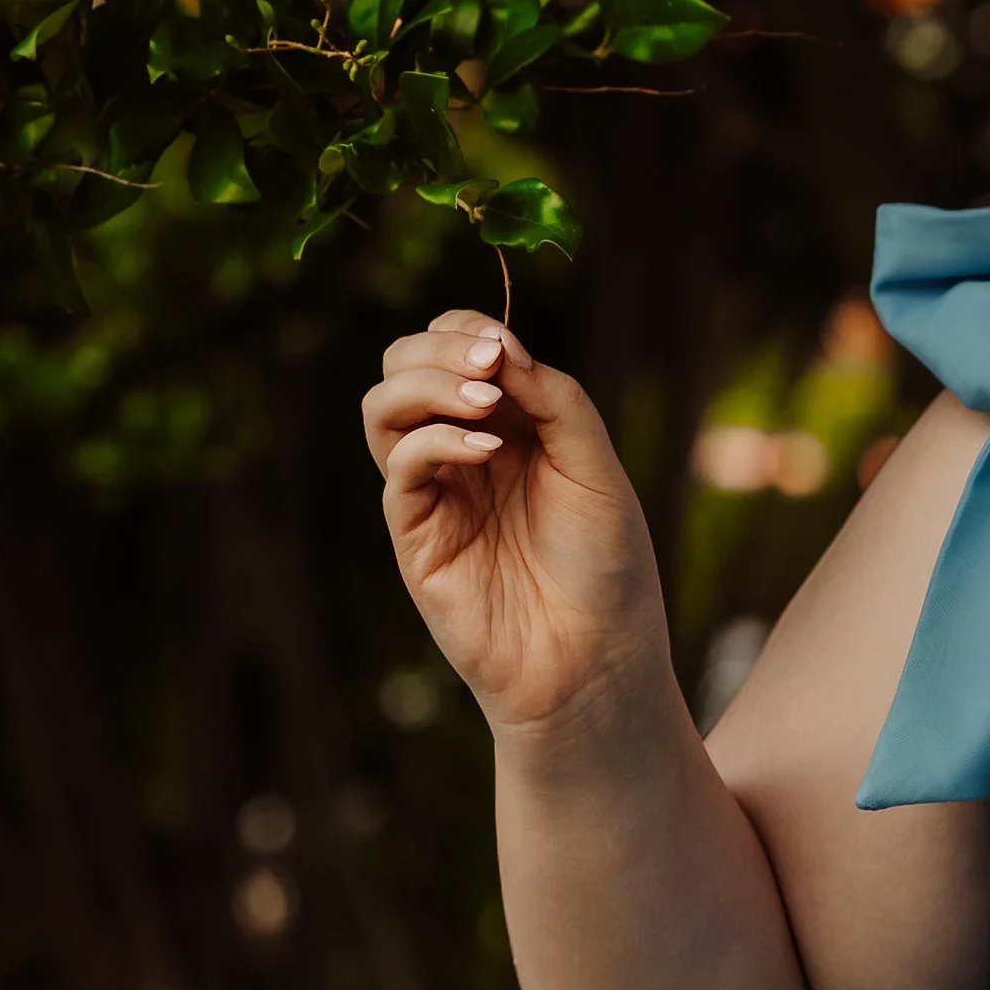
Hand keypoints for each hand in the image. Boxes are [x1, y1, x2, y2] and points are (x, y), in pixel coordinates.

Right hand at [362, 309, 670, 739]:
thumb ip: (554, 398)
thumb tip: (502, 344)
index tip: (507, 345)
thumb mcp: (595, 463)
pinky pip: (399, 468)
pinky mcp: (415, 537)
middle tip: (490, 362)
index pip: (458, 346)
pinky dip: (436, 441)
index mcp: (510, 424)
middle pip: (403, 364)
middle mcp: (463, 450)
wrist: (597, 659)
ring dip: (428, 382)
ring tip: (486, 397)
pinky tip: (486, 450)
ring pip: (383, 407)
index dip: (470, 330)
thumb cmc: (606, 565)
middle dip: (439, 346)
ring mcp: (434, 492)